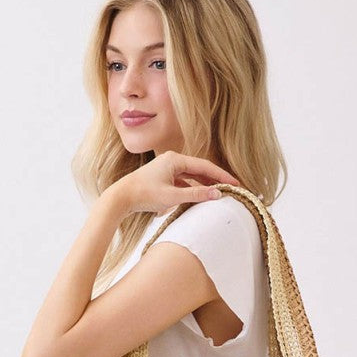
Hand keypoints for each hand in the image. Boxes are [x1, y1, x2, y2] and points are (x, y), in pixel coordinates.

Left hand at [110, 151, 241, 217]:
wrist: (121, 197)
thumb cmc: (144, 195)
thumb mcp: (173, 196)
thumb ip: (196, 195)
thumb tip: (217, 194)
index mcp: (175, 159)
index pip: (205, 166)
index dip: (221, 175)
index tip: (235, 184)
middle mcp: (172, 161)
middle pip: (200, 169)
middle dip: (215, 179)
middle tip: (232, 188)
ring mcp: (167, 169)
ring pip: (192, 176)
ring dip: (205, 184)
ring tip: (219, 192)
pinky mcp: (163, 178)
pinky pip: (183, 181)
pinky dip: (193, 188)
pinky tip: (200, 196)